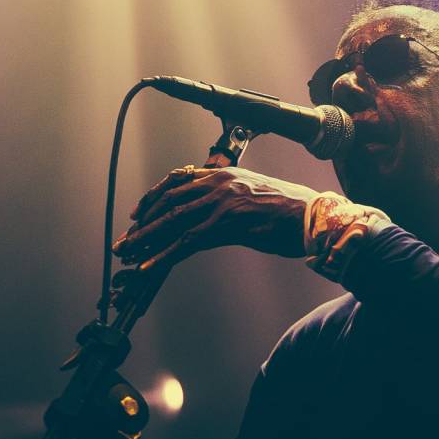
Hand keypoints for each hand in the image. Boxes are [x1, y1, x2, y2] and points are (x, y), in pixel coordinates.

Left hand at [112, 165, 321, 269]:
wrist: (312, 216)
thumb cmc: (287, 209)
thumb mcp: (252, 192)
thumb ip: (227, 196)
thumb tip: (207, 212)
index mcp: (224, 173)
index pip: (177, 180)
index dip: (153, 197)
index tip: (138, 213)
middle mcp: (218, 183)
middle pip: (169, 201)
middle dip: (143, 223)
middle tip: (126, 240)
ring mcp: (221, 203)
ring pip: (173, 221)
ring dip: (146, 239)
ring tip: (128, 253)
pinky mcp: (226, 225)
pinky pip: (187, 242)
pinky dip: (164, 256)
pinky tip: (149, 266)